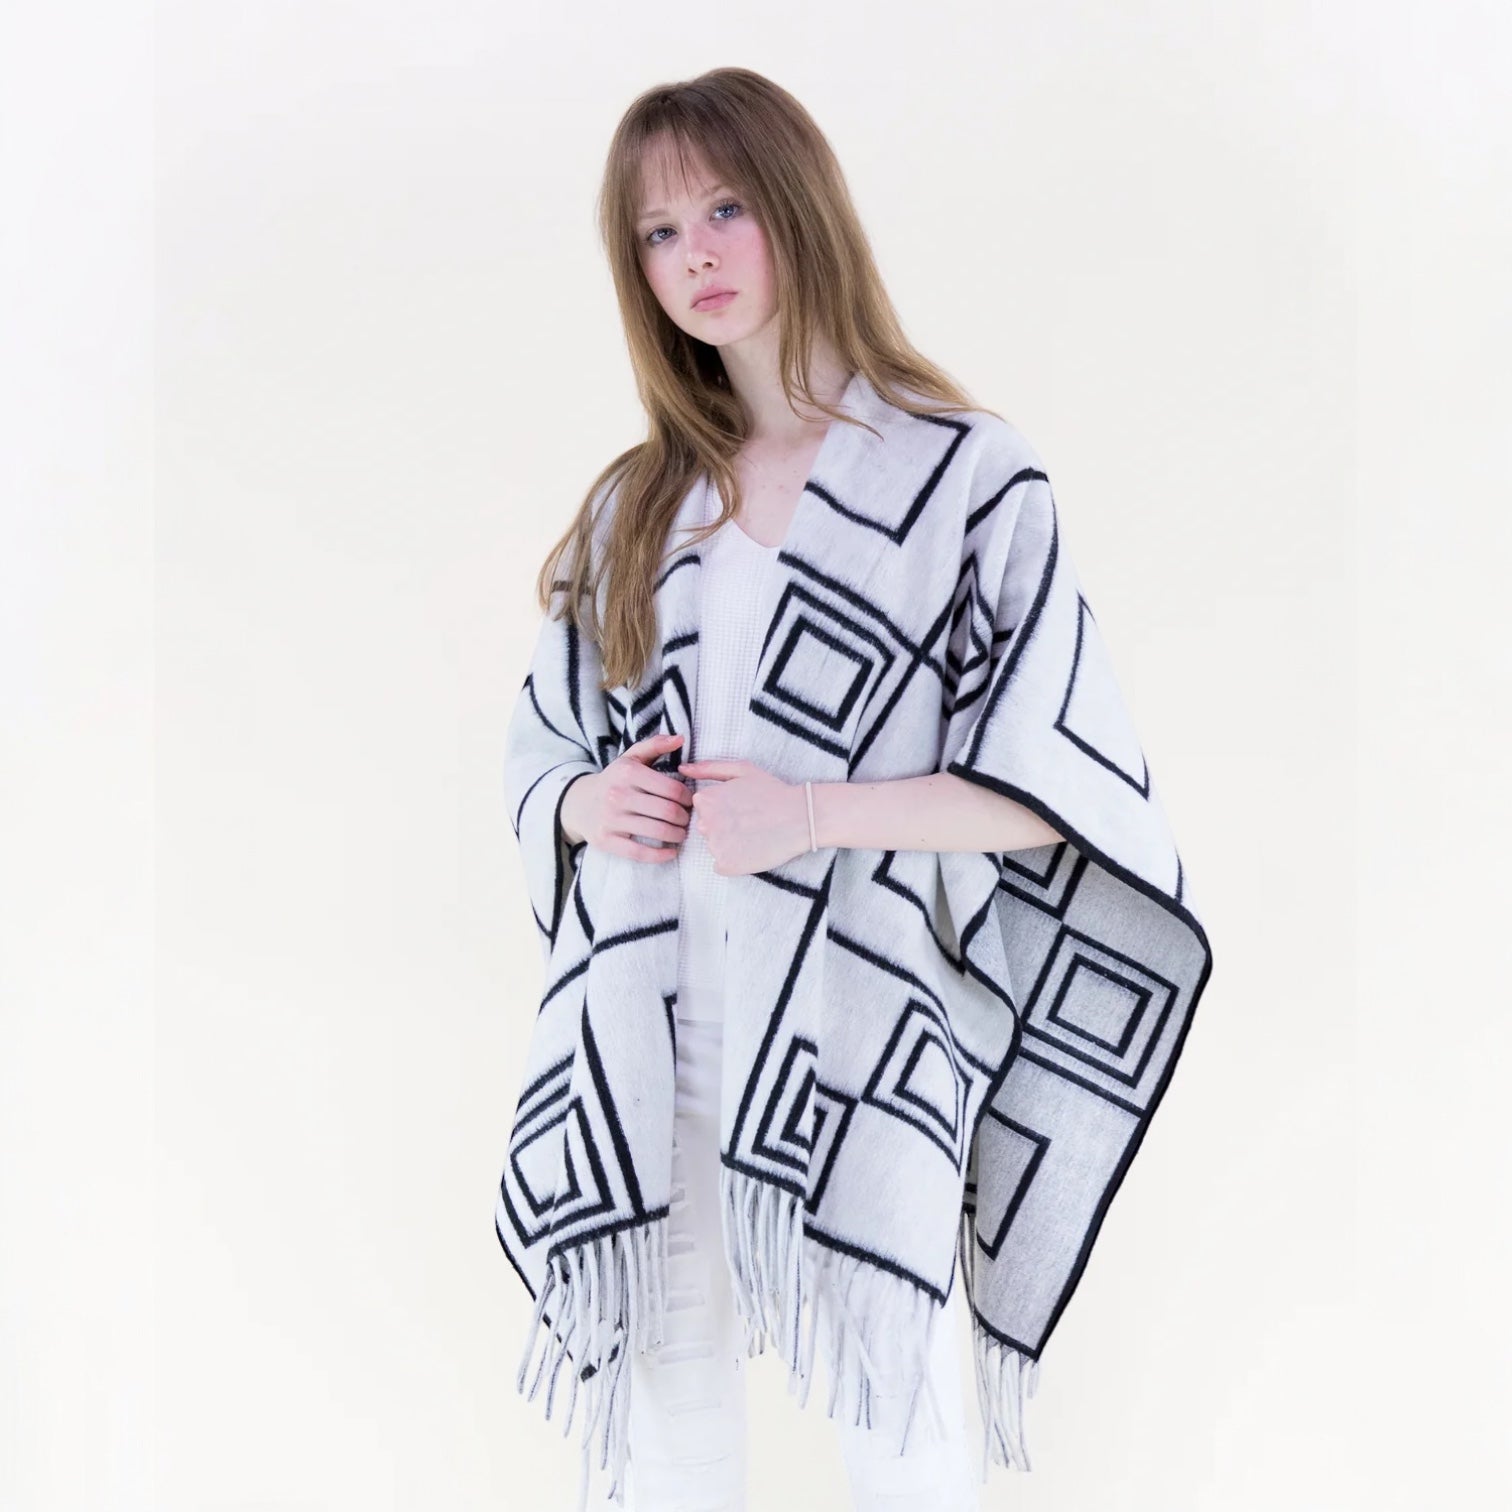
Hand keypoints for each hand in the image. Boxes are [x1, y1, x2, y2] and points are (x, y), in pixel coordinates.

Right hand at [561, 732, 692, 862]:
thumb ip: (656, 745)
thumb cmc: (615, 780)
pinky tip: (671, 851)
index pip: (673, 789)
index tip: (690, 803)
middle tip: (687, 820)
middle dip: (684, 818)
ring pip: (658, 831)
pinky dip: (661, 855)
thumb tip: (680, 738)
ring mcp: (611, 819)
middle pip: (668, 811)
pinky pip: (640, 852)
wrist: (579, 803)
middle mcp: (618, 794)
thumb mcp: (631, 758)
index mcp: (628, 772)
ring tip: (680, 833)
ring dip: (677, 835)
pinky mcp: (606, 840)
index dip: (688, 799)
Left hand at [675, 757, 810, 875]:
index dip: (723, 807)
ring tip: (754, 834)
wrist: (801, 818)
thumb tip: (682, 768)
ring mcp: (715, 847)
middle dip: (724, 825)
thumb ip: (708, 768)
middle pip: (707, 828)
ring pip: (715, 847)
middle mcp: (705, 824)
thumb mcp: (742, 770)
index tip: (742, 806)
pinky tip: (752, 849)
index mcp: (705, 800)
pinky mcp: (726, 866)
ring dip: (730, 843)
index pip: (703, 808)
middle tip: (749, 820)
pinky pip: (722, 865)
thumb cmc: (772, 791)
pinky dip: (735, 860)